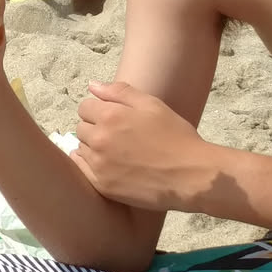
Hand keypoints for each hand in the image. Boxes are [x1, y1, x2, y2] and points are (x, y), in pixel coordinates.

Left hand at [72, 81, 212, 211]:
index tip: (114, 117)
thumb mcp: (153, 105)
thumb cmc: (176, 138)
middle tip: (118, 136)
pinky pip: (82, 170)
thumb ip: (120, 92)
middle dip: (95, 128)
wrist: (191, 176)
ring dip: (93, 147)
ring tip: (117, 152)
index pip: (85, 107)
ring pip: (81, 149)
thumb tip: (92, 86)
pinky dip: (90, 165)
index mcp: (110, 116)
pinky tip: (109, 165)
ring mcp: (99, 164)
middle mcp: (99, 139)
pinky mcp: (102, 186)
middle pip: (81, 128)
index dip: (99, 110)